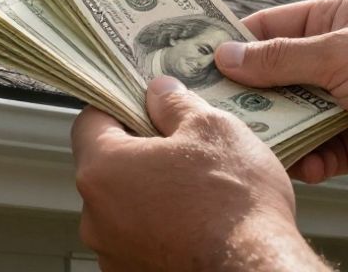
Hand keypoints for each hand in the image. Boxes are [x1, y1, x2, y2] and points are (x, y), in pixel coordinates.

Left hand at [71, 75, 327, 271]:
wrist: (258, 269)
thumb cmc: (235, 204)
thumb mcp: (212, 128)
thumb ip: (175, 104)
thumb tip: (160, 93)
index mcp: (103, 170)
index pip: (89, 122)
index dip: (118, 107)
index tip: (144, 106)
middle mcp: (95, 217)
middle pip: (106, 168)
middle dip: (139, 154)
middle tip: (181, 149)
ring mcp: (112, 253)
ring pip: (122, 207)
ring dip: (149, 194)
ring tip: (195, 192)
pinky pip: (138, 240)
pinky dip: (159, 229)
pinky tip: (196, 224)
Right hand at [214, 0, 347, 227]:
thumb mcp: (342, 54)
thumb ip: (280, 59)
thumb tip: (226, 56)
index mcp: (334, 21)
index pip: (268, 28)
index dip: (229, 43)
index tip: (188, 59)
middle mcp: (337, 60)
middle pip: (273, 76)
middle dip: (244, 94)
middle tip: (205, 108)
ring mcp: (346, 103)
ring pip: (291, 117)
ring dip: (274, 130)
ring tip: (249, 141)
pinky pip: (316, 151)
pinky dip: (306, 158)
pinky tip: (301, 164)